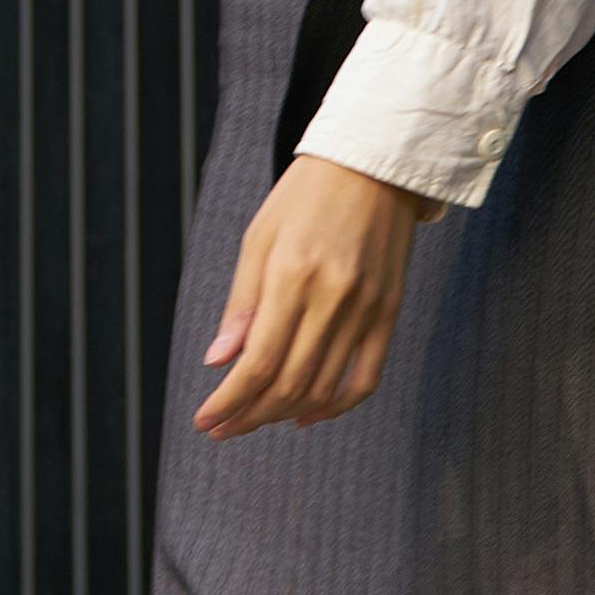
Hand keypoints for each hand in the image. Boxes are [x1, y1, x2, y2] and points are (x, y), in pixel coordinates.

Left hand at [192, 154, 434, 432]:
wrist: (375, 165)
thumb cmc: (306, 196)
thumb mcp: (259, 236)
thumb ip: (242, 302)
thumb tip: (218, 361)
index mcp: (291, 274)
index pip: (256, 361)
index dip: (228, 401)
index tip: (204, 420)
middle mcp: (332, 297)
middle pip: (287, 382)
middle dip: (248, 415)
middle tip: (221, 428)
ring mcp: (366, 308)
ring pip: (322, 386)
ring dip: (283, 413)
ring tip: (254, 420)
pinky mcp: (389, 313)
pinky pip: (365, 377)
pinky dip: (335, 405)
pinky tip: (307, 415)